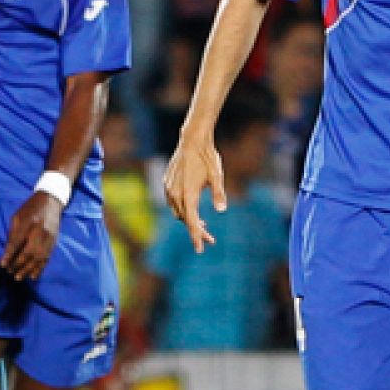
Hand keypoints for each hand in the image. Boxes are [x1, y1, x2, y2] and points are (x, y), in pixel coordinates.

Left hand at [0, 192, 61, 280]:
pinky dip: (40, 268)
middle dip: (18, 264)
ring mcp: (49, 238)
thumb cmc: (30, 208)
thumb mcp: (17, 216)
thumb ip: (13, 233)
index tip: (2, 264)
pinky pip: (47, 258)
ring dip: (28, 269)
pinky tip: (33, 276)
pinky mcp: (54, 242)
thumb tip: (8, 251)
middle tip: (10, 273)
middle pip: (28, 252)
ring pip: (38, 258)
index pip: (17, 241)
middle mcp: (40, 231)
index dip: (9, 254)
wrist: (51, 201)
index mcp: (28, 222)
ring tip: (19, 277)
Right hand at [162, 132, 225, 252]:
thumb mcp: (217, 176)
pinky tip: (193, 210)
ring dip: (189, 220)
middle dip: (196, 231)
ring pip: (178, 212)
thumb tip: (222, 211)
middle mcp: (175, 193)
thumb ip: (219, 194)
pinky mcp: (167, 183)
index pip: (191, 222)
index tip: (200, 249)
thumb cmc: (207, 158)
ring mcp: (169, 188)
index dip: (196, 237)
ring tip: (203, 225)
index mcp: (188, 194)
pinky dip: (183, 210)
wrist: (192, 140)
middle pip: (185, 220)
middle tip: (210, 240)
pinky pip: (173, 203)